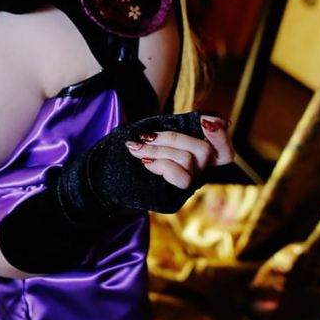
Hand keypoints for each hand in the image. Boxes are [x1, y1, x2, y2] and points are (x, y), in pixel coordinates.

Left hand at [0, 109, 244, 275]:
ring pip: (191, 159)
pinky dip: (162, 163)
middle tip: (148, 136)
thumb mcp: (149, 132)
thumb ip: (175, 127)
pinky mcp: (170, 199)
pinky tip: (144, 160)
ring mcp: (183, 189)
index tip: (205, 120)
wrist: (95, 175)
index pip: (223, 152)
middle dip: (175, 136)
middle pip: (206, 151)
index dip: (221, 135)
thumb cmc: (122, 150)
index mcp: (190, 157)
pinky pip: (181, 176)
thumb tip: (206, 119)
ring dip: (161, 148)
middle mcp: (193, 174)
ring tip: (137, 149)